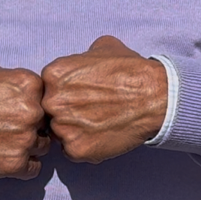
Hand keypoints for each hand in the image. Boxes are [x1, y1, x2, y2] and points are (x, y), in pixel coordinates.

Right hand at [0, 64, 48, 178]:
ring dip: (28, 146)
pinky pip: (33, 169)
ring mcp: (25, 139)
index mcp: (29, 85)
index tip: (17, 110)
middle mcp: (32, 111)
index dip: (32, 105)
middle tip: (9, 127)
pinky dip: (23, 166)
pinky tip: (6, 157)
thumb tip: (30, 92)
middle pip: (45, 123)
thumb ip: (15, 82)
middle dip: (32, 125)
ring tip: (4, 142)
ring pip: (42, 146)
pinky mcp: (14, 164)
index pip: (45, 98)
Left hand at [40, 36, 167, 162]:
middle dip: (65, 113)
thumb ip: (81, 56)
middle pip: (49, 112)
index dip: (63, 93)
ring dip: (74, 131)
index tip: (80, 95)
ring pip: (59, 134)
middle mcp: (52, 101)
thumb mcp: (103, 48)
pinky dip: (86, 147)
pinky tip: (103, 135)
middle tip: (89, 111)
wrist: (154, 97)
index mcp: (53, 74)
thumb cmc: (131, 70)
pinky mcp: (75, 150)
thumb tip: (80, 60)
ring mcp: (62, 128)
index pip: (46, 89)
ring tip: (99, 123)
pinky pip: (72, 151)